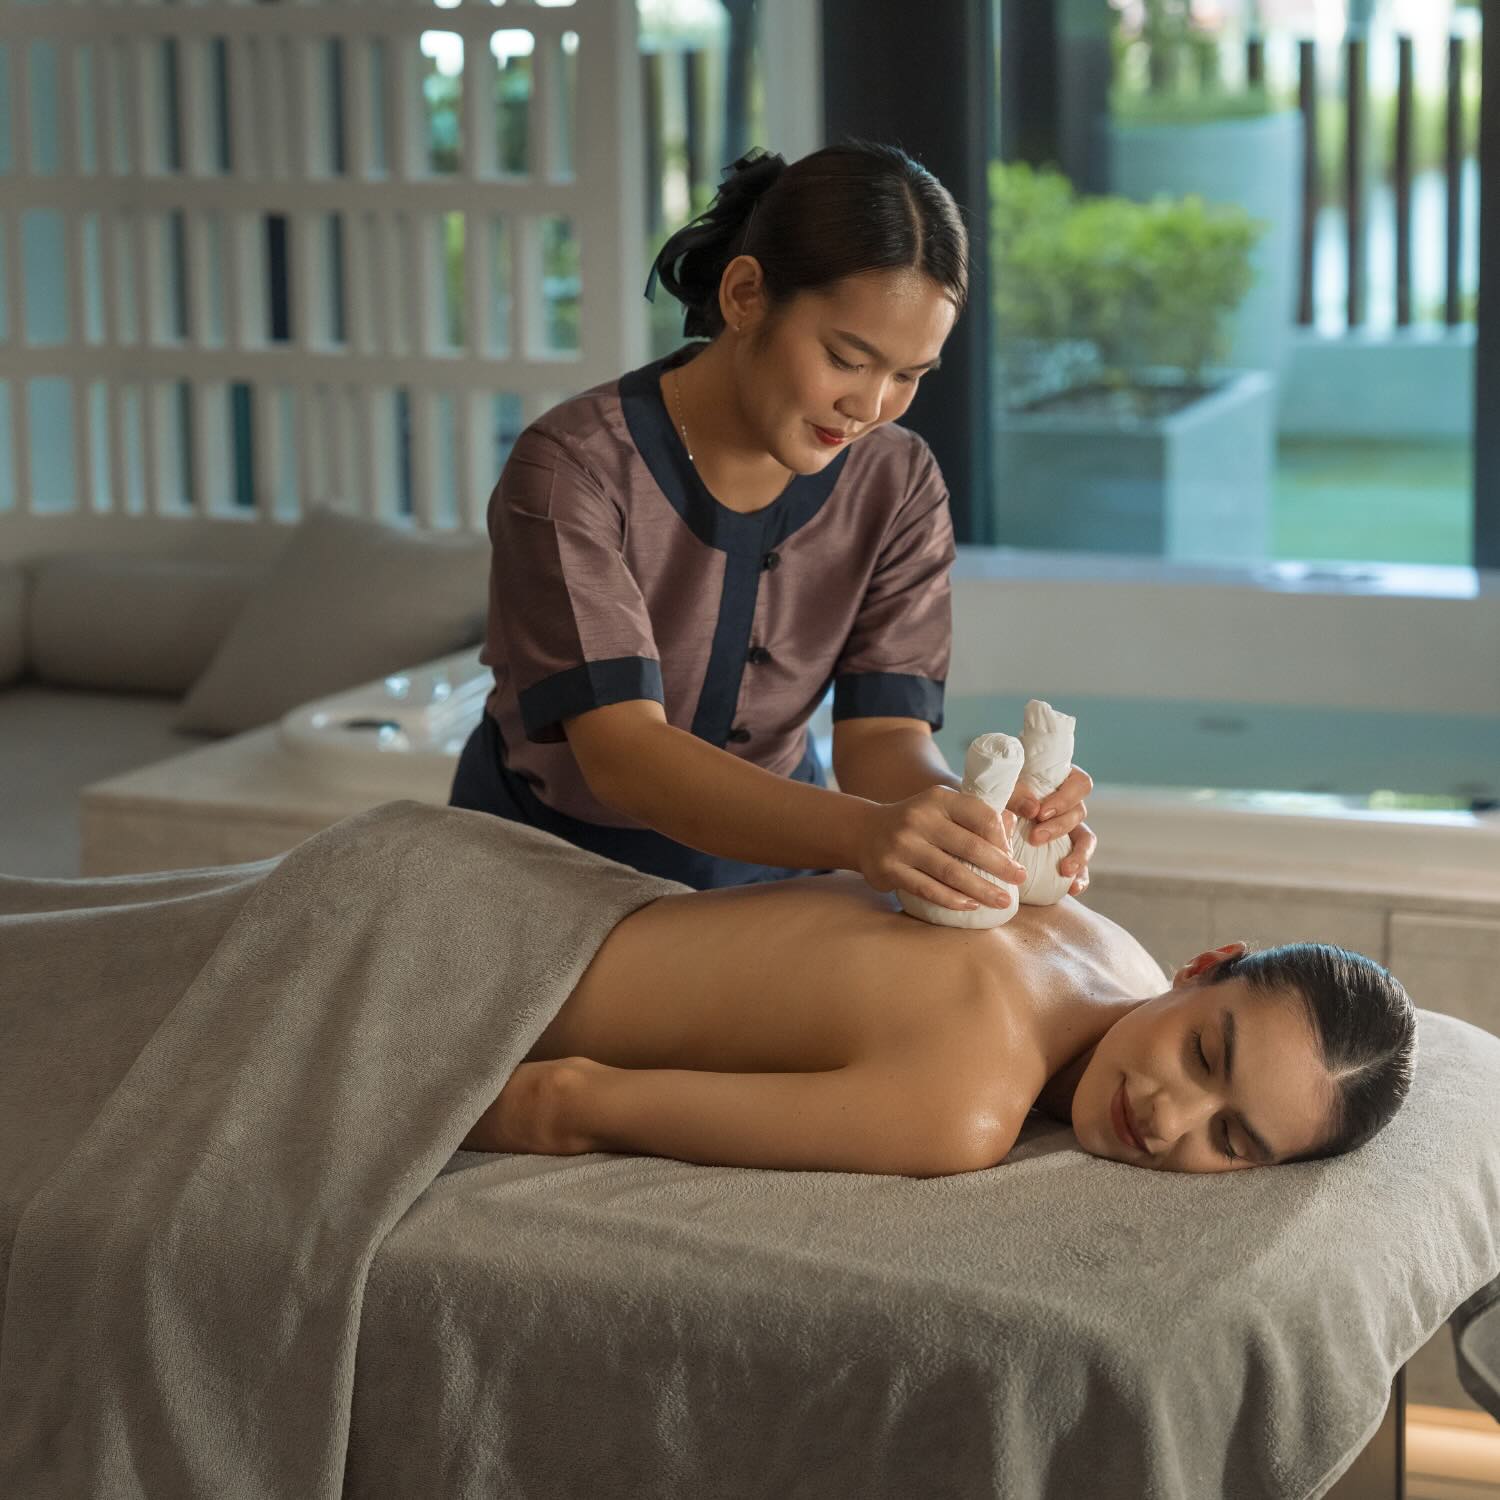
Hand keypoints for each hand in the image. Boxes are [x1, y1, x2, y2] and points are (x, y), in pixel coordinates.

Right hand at [858, 786, 1025, 911]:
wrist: (864, 831)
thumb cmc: (916, 822)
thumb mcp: (940, 808)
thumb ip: (973, 814)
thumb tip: (1012, 824)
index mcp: (938, 799)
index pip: (980, 814)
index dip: (1002, 837)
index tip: (1013, 855)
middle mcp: (919, 818)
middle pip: (970, 846)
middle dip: (1001, 866)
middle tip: (1020, 879)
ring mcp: (902, 844)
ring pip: (951, 872)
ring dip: (981, 889)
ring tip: (1002, 900)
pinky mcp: (890, 868)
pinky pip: (927, 889)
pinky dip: (952, 899)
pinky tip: (970, 905)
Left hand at [1008, 765, 1096, 896]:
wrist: (980, 817)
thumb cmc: (995, 795)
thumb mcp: (1002, 791)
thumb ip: (1015, 795)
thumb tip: (1033, 809)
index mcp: (1060, 782)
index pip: (1080, 784)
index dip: (1065, 799)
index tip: (1040, 813)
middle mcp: (1069, 805)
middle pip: (1079, 812)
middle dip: (1059, 827)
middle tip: (1035, 838)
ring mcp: (1069, 829)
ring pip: (1086, 840)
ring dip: (1078, 855)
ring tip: (1065, 870)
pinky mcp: (1065, 853)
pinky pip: (1082, 866)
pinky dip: (1081, 877)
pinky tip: (1073, 888)